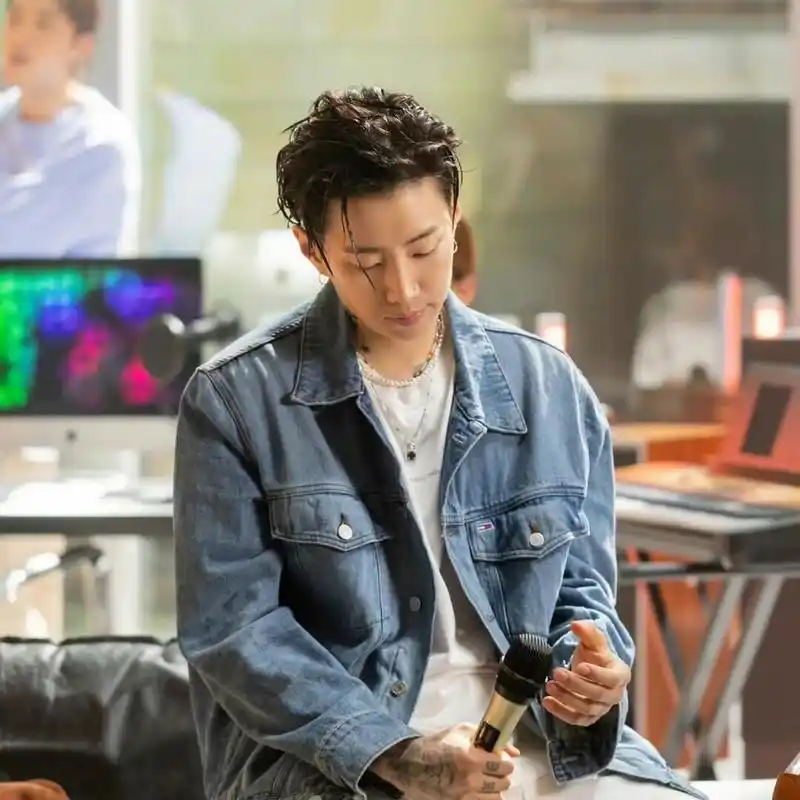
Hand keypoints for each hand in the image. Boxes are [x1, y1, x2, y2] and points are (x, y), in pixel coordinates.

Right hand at [371, 723, 516, 799]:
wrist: (411, 765)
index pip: (504, 766)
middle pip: (503, 783)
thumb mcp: (461, 731)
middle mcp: (470, 780)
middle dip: (501, 774)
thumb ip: (489, 738)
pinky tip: (479, 790)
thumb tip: (515, 750)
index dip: (506, 761)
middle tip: (493, 768)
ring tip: (486, 780)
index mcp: (471, 758)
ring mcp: (464, 796)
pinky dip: (485, 797)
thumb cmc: (438, 744)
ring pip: (497, 798)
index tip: (500, 758)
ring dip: (495, 788)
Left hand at [542, 620, 630, 726]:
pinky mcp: (588, 717)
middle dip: (575, 685)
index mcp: (620, 675)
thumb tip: (576, 624)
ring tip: (549, 686)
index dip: (597, 675)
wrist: (590, 670)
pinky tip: (547, 702)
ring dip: (566, 699)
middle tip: (557, 672)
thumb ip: (587, 632)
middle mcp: (614, 695)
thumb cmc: (595, 655)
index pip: (611, 679)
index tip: (579, 666)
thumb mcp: (593, 641)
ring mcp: (601, 709)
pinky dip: (561, 713)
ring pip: (586, 709)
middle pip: (597, 695)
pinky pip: (576, 720)